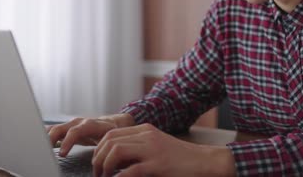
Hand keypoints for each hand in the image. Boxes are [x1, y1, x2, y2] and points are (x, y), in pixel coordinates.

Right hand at [47, 114, 133, 156]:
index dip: (67, 142)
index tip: (61, 154)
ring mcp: (71, 124)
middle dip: (50, 140)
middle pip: (60, 128)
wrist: (112, 122)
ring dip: (45, 138)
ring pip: (54, 128)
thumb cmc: (111, 132)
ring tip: (38, 149)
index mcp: (90, 124)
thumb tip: (100, 162)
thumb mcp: (110, 138)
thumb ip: (105, 147)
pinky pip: (53, 130)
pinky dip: (45, 136)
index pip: (75, 131)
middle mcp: (78, 122)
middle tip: (44, 153)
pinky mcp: (66, 128)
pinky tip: (39, 144)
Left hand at [92, 123, 235, 176]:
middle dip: (98, 158)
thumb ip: (137, 150)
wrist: (204, 162)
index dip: (99, 149)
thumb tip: (114, 162)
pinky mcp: (158, 164)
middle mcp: (147, 135)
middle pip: (110, 140)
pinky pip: (130, 170)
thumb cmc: (180, 160)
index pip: (112, 133)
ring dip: (105, 166)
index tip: (97, 164)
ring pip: (116, 150)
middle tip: (98, 173)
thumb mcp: (156, 148)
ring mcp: (152, 149)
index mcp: (145, 130)